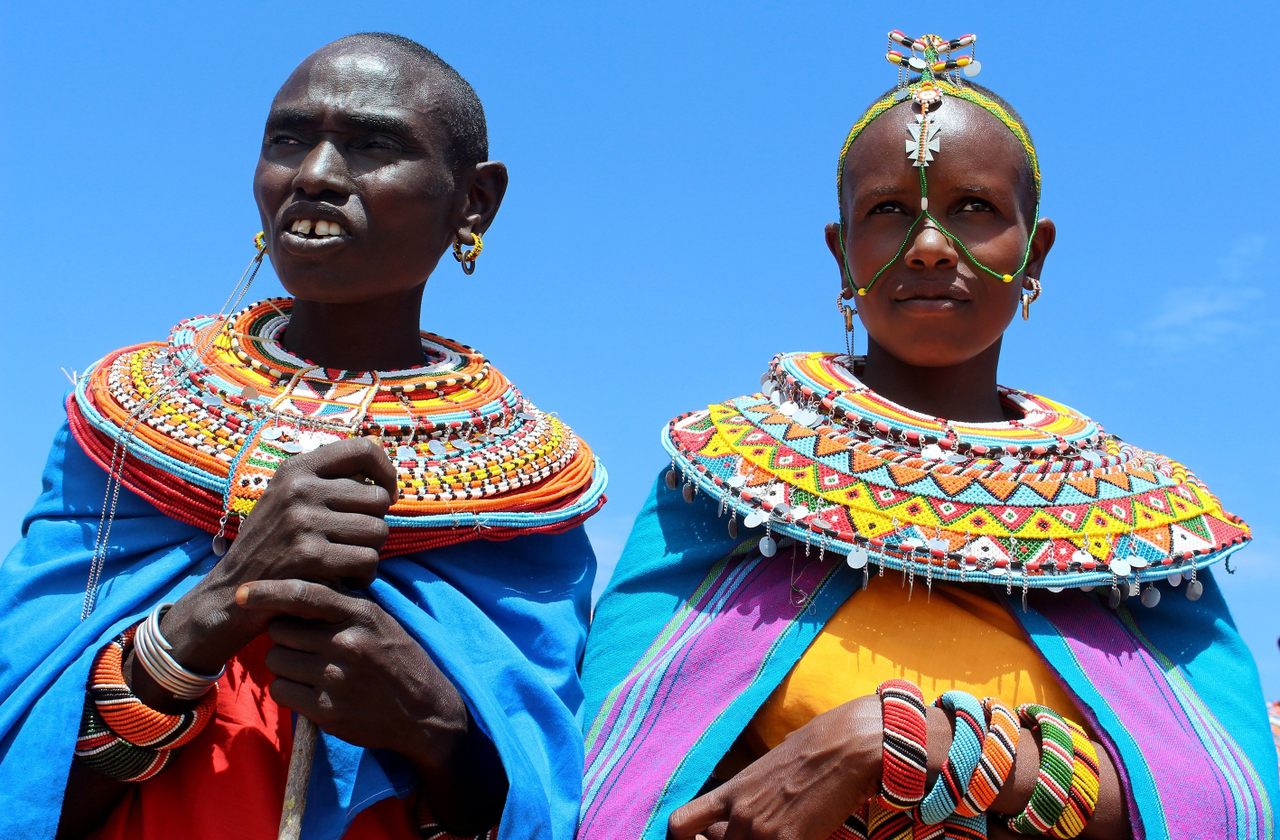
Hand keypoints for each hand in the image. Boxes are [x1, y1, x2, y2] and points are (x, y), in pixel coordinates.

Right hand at [161, 437, 398, 672]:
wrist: (230, 593)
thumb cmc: (270, 545)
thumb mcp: (288, 499)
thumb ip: (330, 477)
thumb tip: (380, 447)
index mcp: (296, 470)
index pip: (362, 449)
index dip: (385, 471)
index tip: (387, 493)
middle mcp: (299, 489)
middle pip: (378, 499)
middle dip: (375, 523)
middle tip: (354, 541)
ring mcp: (303, 521)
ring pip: (379, 531)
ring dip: (370, 552)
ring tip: (347, 560)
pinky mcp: (310, 556)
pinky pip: (367, 560)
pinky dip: (363, 576)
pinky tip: (344, 580)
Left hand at [237, 579, 505, 832]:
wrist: (424, 710)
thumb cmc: (396, 658)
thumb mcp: (378, 620)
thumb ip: (340, 604)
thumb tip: (293, 590)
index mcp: (360, 614)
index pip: (303, 594)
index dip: (268, 592)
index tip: (241, 593)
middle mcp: (347, 642)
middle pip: (280, 630)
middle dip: (284, 635)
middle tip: (304, 644)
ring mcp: (336, 678)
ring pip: (277, 661)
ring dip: (285, 664)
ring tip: (311, 668)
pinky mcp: (327, 710)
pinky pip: (282, 692)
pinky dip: (289, 691)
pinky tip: (313, 690)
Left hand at [668, 697, 882, 839]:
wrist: (846, 747)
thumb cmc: (813, 748)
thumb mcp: (767, 766)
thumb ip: (749, 791)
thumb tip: (744, 805)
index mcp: (731, 790)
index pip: (680, 824)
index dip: (685, 838)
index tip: (699, 839)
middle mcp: (740, 814)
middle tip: (756, 834)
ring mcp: (762, 831)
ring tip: (781, 832)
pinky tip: (799, 837)